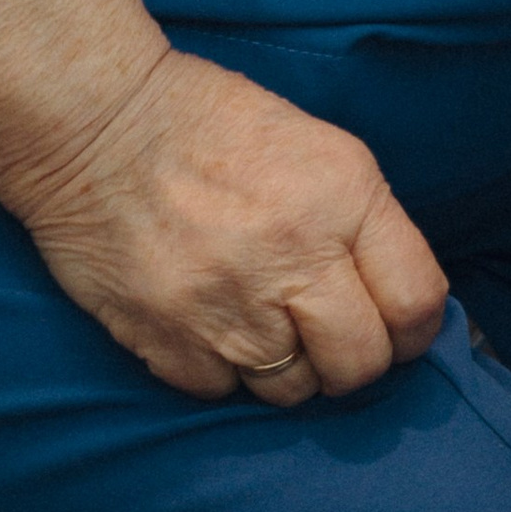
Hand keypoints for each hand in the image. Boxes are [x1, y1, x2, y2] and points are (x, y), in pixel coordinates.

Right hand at [0, 45, 448, 409]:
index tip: (395, 330)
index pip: (417, 302)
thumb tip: (395, 305)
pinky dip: (218, 366)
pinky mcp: (171, 342)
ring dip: (282, 366)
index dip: (414, 330)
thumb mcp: (311, 143)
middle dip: (350, 360)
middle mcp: (294, 255)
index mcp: (341, 194)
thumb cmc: (207, 122)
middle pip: (360, 364)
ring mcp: (231, 307)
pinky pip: (221, 391)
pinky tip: (202, 316)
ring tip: (253, 313)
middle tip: (323, 334)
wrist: (93, 120)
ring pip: (292, 391)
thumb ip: (360, 223)